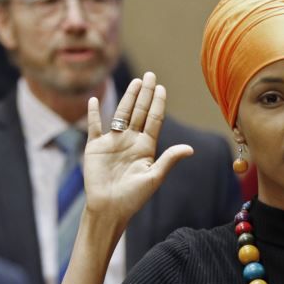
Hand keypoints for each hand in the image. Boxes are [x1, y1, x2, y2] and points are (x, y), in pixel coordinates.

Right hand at [82, 72, 192, 226]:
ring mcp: (113, 142)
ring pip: (121, 114)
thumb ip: (169, 159)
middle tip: (151, 74)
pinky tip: (95, 100)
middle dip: (145, 94)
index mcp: (146, 147)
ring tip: (135, 82)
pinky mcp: (95, 147)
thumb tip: (190, 149)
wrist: (109, 208)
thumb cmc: (133, 197)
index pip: (154, 120)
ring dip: (127, 98)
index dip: (158, 104)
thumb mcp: (154, 177)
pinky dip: (93, 114)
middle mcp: (130, 141)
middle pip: (139, 112)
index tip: (162, 88)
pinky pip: (94, 126)